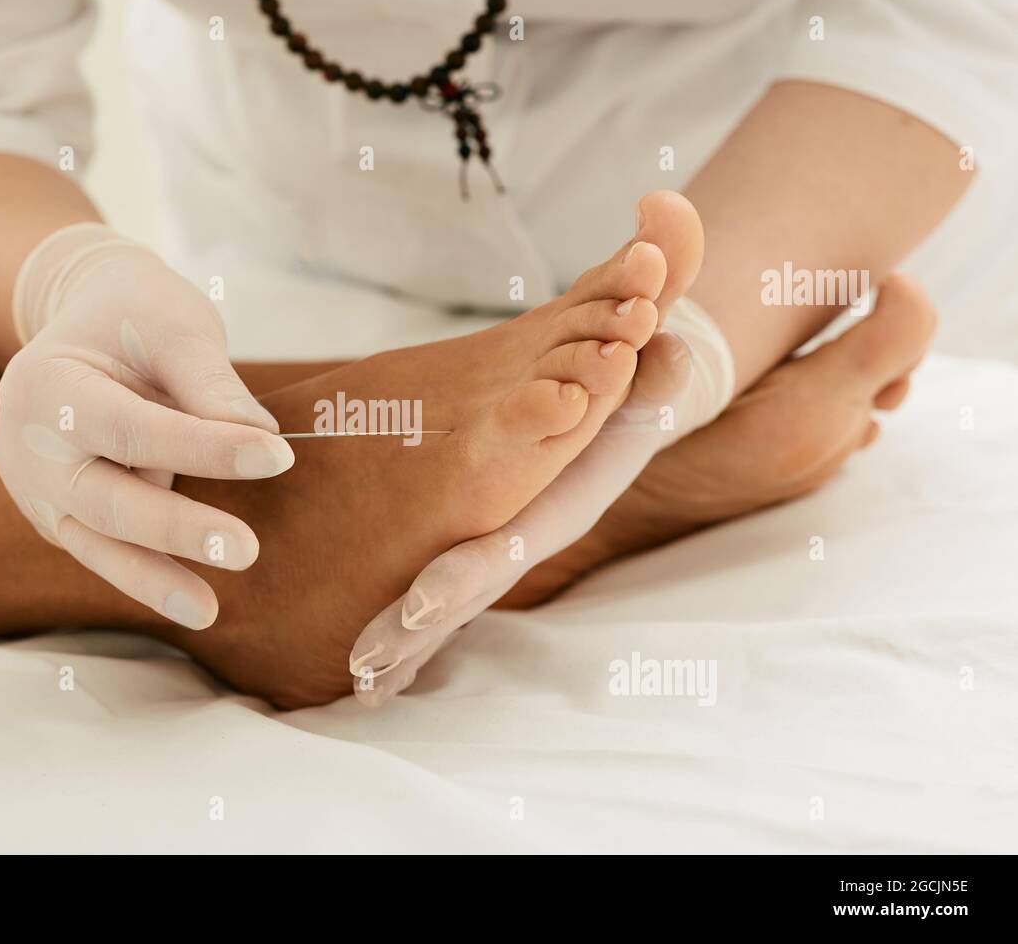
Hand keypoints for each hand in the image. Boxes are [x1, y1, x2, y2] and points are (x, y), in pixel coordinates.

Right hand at [0, 224, 293, 629]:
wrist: (87, 322)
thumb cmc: (134, 317)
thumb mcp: (173, 325)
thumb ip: (210, 382)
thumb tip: (262, 439)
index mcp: (43, 385)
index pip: (130, 428)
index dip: (203, 446)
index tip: (276, 455)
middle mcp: (26, 447)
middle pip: (105, 499)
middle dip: (176, 528)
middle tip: (246, 550)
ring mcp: (37, 491)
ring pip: (98, 543)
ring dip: (154, 579)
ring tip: (208, 612)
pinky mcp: (61, 518)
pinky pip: (107, 551)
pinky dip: (148, 576)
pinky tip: (194, 603)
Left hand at [349, 334, 692, 702]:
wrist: (634, 416)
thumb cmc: (635, 399)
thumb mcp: (650, 384)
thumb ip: (657, 378)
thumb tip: (673, 347)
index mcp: (553, 510)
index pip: (503, 548)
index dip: (463, 575)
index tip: (418, 607)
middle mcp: (526, 540)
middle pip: (465, 596)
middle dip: (415, 635)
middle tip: (363, 670)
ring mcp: (507, 550)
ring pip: (452, 608)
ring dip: (410, 649)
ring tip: (364, 690)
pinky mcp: (492, 550)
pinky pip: (450, 598)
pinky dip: (418, 638)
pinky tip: (383, 676)